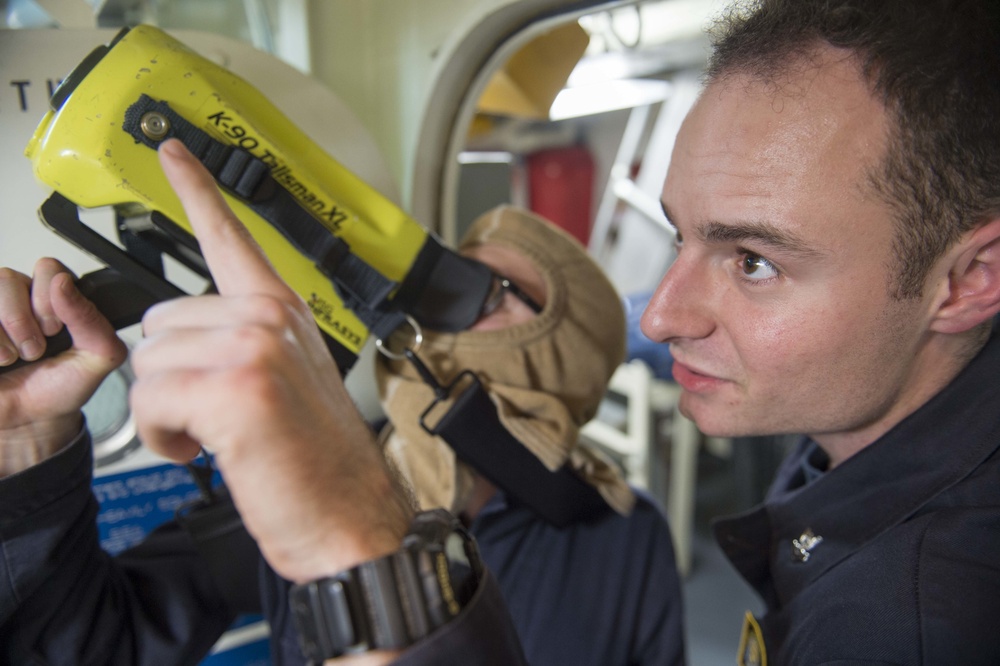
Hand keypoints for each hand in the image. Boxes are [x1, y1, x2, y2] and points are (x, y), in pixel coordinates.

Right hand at [0, 258, 126, 474]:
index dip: (51, 296)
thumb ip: (92, 320)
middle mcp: (18, 298)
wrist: (28, 422)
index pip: (48, 268)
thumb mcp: (96, 358)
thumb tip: (63, 282)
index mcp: (54, 298)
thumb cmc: (61, 388)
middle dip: (25, 319)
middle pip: (8, 278)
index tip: (56, 328)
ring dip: (6, 330)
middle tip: (37, 349)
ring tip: (15, 358)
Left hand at [131, 139, 411, 584]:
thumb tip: (176, 343)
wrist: (355, 519)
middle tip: (214, 415)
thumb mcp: (290, 383)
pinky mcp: (237, 389)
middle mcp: (271, 318)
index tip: (172, 151)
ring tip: (216, 437)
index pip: (231, 237)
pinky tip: (206, 451)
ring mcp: (256, 347)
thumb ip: (241, 344)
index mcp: (285, 312)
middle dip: (171, 379)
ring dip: (168, 413)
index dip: (196, 190)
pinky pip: (153, 401)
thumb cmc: (321, 463)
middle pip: (159, 324)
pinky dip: (166, 437)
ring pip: (150, 364)